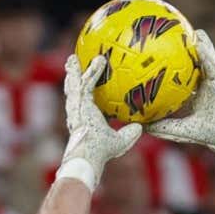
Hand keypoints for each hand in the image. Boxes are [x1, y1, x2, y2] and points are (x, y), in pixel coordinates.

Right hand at [57, 54, 142, 190]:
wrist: (90, 155)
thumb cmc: (102, 152)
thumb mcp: (120, 142)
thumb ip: (129, 134)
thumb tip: (141, 127)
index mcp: (86, 118)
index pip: (85, 102)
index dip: (84, 93)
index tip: (86, 84)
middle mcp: (79, 111)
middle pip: (75, 90)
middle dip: (73, 77)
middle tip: (74, 66)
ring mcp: (77, 106)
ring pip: (76, 83)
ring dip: (76, 70)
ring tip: (74, 58)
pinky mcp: (79, 102)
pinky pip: (85, 82)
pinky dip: (92, 71)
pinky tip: (99, 60)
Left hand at [146, 30, 214, 174]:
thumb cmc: (206, 135)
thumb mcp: (178, 130)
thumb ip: (161, 126)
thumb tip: (140, 125)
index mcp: (197, 94)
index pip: (186, 77)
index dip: (178, 67)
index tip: (165, 57)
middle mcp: (207, 86)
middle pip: (199, 64)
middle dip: (191, 51)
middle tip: (180, 37)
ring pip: (208, 60)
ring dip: (203, 45)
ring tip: (195, 32)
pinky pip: (213, 65)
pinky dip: (207, 54)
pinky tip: (199, 43)